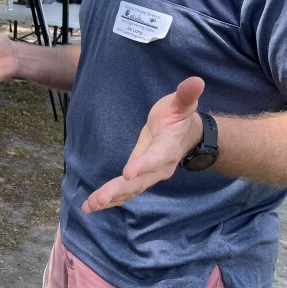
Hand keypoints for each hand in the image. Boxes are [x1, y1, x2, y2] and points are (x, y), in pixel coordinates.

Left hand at [82, 77, 205, 213]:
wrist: (188, 135)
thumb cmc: (180, 116)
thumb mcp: (182, 103)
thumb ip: (186, 95)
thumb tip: (196, 81)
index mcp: (167, 147)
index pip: (155, 158)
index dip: (142, 165)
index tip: (128, 172)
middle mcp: (160, 167)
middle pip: (138, 182)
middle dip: (118, 190)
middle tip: (99, 199)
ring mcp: (150, 176)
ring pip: (129, 191)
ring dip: (109, 199)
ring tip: (89, 206)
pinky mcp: (140, 178)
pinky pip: (125, 192)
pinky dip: (109, 200)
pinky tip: (91, 206)